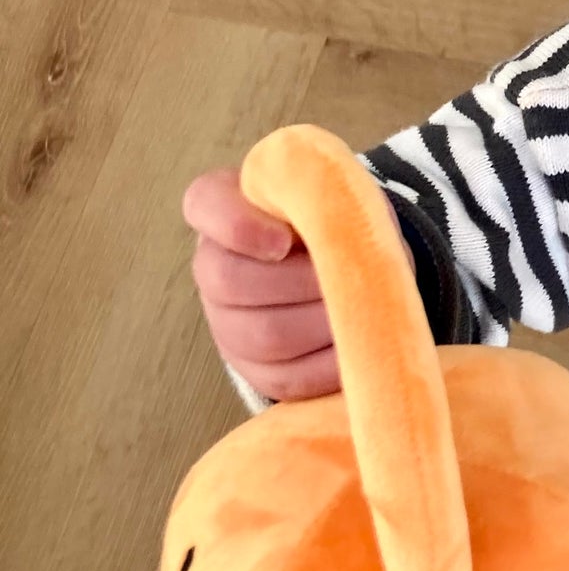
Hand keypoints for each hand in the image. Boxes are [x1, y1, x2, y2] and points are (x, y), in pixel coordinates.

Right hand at [183, 166, 413, 401]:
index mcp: (222, 206)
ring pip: (262, 335)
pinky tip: (358, 346)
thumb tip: (347, 237)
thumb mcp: (334, 193)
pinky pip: (284, 377)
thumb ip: (326, 200)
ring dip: (321, 323)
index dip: (239, 227)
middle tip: (347, 277)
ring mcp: (227, 322)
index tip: (284, 241)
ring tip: (360, 309)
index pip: (206, 205)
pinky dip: (328, 364)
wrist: (348, 261)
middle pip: (232, 281)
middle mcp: (211, 265)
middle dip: (300, 282)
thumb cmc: (336, 217)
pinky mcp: (256, 368)